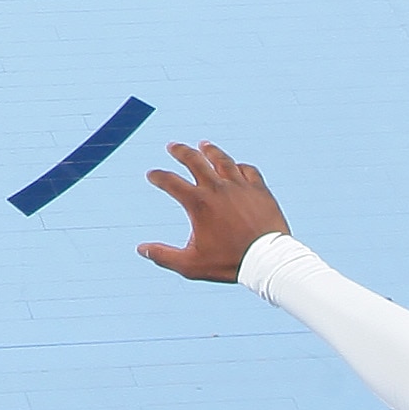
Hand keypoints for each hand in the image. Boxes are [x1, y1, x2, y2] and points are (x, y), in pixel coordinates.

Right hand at [141, 140, 290, 280]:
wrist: (267, 260)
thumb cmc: (229, 263)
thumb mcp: (191, 265)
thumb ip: (163, 256)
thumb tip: (140, 249)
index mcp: (198, 203)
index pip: (170, 182)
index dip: (158, 176)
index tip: (152, 174)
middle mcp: (217, 188)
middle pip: (194, 160)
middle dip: (180, 151)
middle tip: (173, 146)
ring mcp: (240, 186)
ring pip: (222, 159)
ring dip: (210, 151)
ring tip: (203, 145)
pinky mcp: (259, 189)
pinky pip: (248, 170)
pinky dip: (239, 166)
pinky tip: (236, 166)